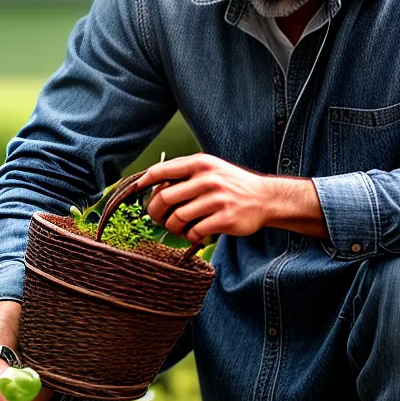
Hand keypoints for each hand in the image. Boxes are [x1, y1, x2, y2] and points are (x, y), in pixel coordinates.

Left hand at [137, 154, 269, 243]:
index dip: (142, 182)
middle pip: (165, 198)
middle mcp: (207, 179)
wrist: (265, 198)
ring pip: (177, 218)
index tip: (134, 192)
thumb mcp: (211, 169)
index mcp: (200, 164)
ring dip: (174, 227)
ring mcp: (216, 199)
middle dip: (156, 212)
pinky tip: (196, 234)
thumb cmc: (231, 185)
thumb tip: (150, 184)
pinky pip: (194, 232)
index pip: (161, 171)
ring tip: (180, 228)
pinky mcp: (224, 219)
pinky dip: (190, 236)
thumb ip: (185, 173)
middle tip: (158, 218)